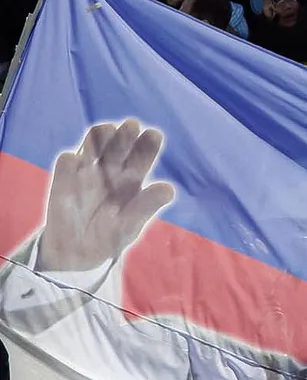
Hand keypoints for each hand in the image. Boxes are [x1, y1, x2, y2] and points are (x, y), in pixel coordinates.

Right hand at [37, 122, 174, 271]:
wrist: (78, 254)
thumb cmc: (110, 236)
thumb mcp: (131, 225)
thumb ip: (148, 206)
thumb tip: (169, 189)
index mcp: (132, 179)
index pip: (142, 156)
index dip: (148, 144)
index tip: (154, 135)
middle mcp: (110, 170)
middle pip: (119, 146)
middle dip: (125, 135)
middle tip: (132, 125)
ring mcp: (86, 172)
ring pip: (92, 147)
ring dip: (98, 137)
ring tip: (106, 129)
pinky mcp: (63, 181)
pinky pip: (66, 166)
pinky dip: (69, 162)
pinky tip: (73, 159)